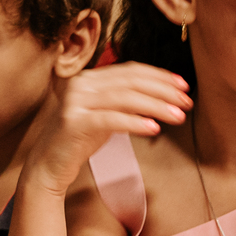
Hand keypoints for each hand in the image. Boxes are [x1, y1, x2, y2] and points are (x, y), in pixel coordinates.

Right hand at [24, 62, 192, 196]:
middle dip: (164, 90)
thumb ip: (125, 101)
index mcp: (89, 78)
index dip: (160, 76)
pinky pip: (112, 119)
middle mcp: (81, 84)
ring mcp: (75, 101)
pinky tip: (154, 129)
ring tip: (178, 116)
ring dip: (157, 106)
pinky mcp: (74, 122)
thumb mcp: (105, 115)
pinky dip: (135, 123)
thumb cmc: (79, 140)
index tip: (183, 86)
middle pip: (131, 81)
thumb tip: (163, 95)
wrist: (48, 165)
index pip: (131, 70)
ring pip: (125, 98)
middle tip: (187, 102)